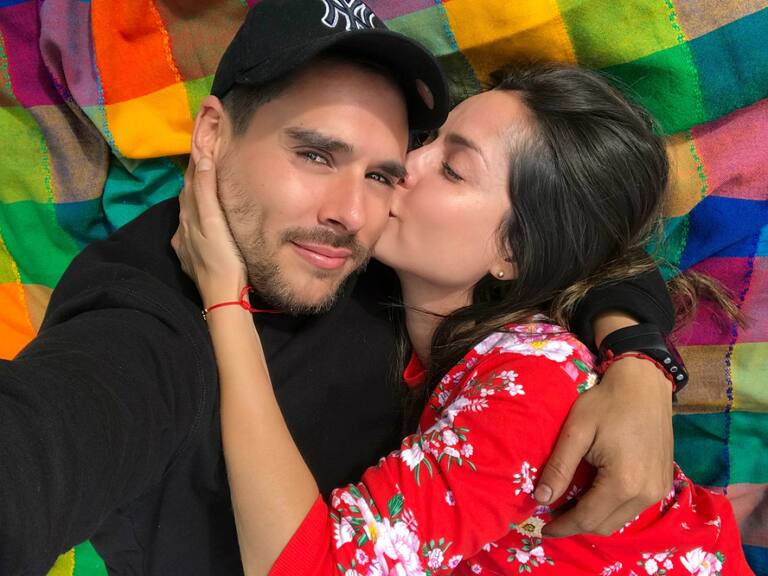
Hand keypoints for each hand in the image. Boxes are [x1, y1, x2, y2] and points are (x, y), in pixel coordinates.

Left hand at [172, 157, 247, 306]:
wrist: (223, 297)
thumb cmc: (224, 258)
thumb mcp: (214, 222)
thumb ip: (206, 192)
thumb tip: (201, 160)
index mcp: (189, 216)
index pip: (190, 183)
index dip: (195, 165)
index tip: (202, 144)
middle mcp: (184, 229)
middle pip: (187, 197)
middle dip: (194, 178)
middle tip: (205, 159)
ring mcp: (187, 246)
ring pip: (188, 215)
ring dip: (194, 198)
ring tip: (204, 185)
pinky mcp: (193, 260)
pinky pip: (191, 232)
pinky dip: (196, 219)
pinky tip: (200, 222)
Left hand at [534, 356, 673, 536]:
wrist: (644, 384)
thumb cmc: (606, 403)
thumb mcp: (576, 431)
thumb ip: (559, 467)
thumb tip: (541, 498)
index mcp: (624, 483)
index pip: (587, 518)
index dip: (562, 526)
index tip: (541, 526)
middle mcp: (646, 494)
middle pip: (604, 526)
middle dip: (575, 524)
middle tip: (552, 513)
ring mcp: (659, 490)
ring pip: (619, 520)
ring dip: (593, 517)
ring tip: (569, 503)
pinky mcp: (663, 483)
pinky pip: (632, 508)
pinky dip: (610, 508)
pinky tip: (593, 493)